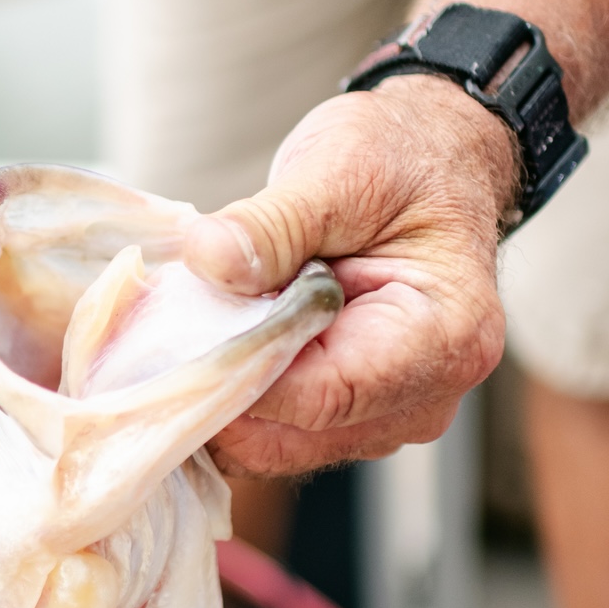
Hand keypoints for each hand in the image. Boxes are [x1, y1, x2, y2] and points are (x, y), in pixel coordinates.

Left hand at [187, 78, 518, 474]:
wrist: (431, 162)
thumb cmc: (403, 162)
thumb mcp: (338, 171)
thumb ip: (271, 224)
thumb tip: (209, 260)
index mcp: (445, 337)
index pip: (321, 395)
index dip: (237, 374)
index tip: (173, 339)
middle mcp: (427, 395)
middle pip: (294, 436)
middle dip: (220, 392)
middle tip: (163, 331)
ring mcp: (389, 414)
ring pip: (276, 445)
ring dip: (222, 396)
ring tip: (195, 325)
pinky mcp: (353, 415)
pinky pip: (276, 432)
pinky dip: (234, 397)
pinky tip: (214, 341)